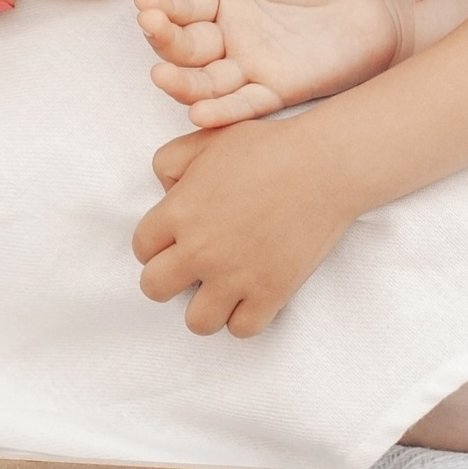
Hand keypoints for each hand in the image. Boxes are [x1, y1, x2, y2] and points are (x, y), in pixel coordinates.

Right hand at [135, 0, 399, 127]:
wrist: (375, 14)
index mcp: (224, 0)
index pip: (185, 4)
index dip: (163, 5)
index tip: (145, 4)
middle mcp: (228, 37)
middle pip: (185, 45)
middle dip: (165, 39)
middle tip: (152, 27)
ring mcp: (248, 68)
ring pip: (204, 82)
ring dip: (182, 83)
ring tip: (163, 77)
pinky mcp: (275, 93)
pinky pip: (244, 105)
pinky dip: (223, 112)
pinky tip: (202, 114)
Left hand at [135, 119, 354, 335]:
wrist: (325, 165)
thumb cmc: (268, 147)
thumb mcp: (209, 138)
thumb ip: (171, 161)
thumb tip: (166, 192)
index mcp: (179, 212)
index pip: (142, 248)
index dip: (157, 245)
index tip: (177, 241)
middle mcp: (200, 249)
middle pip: (154, 289)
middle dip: (169, 279)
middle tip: (193, 267)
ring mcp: (235, 276)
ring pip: (196, 321)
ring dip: (205, 307)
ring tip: (220, 289)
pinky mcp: (270, 294)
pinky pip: (242, 329)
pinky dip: (244, 317)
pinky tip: (251, 296)